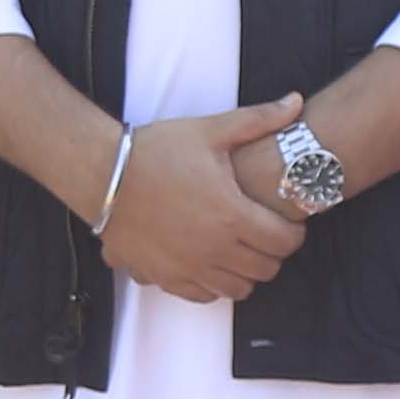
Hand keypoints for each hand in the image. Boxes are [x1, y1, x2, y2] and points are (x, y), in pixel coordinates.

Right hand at [97, 97, 309, 304]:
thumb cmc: (157, 151)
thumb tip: (296, 102)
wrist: (103, 174)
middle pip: (266, 270)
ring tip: (240, 249)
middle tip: (266, 234)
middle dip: (273, 253)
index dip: (294, 234)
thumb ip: (258, 120)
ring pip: (237, 290)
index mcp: (231, 214)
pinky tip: (211, 261)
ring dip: (245, 272)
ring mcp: (188, 267)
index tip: (289, 223)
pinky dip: (214, 284)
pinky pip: (203, 296)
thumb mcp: (210, 130)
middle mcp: (214, 248)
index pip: (284, 242)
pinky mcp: (165, 277)